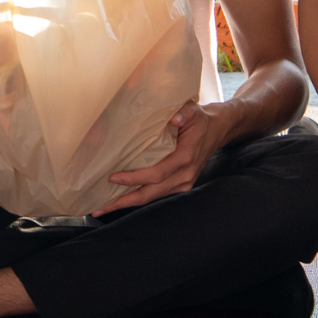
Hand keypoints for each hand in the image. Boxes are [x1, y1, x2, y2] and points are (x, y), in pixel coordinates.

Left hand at [97, 100, 236, 214]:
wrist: (217, 129)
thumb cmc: (200, 120)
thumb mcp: (193, 111)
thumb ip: (184, 113)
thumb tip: (174, 117)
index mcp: (185, 158)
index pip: (156, 174)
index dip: (134, 178)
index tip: (113, 177)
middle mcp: (184, 175)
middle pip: (150, 194)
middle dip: (124, 201)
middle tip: (101, 206)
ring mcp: (182, 183)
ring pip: (152, 197)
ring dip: (128, 202)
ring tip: (104, 207)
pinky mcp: (179, 185)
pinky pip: (156, 194)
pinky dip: (138, 197)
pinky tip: (121, 198)